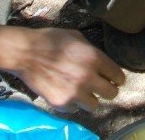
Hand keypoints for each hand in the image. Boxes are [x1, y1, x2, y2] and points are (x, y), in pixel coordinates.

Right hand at [9, 28, 124, 111]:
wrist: (25, 53)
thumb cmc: (50, 40)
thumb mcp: (76, 37)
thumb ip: (91, 51)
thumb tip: (102, 63)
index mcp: (94, 58)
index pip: (119, 76)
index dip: (116, 78)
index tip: (112, 79)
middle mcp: (88, 77)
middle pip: (112, 94)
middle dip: (107, 90)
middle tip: (99, 87)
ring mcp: (74, 92)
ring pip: (95, 105)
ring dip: (89, 99)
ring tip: (80, 90)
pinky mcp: (61, 103)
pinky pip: (75, 109)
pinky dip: (72, 103)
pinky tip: (65, 91)